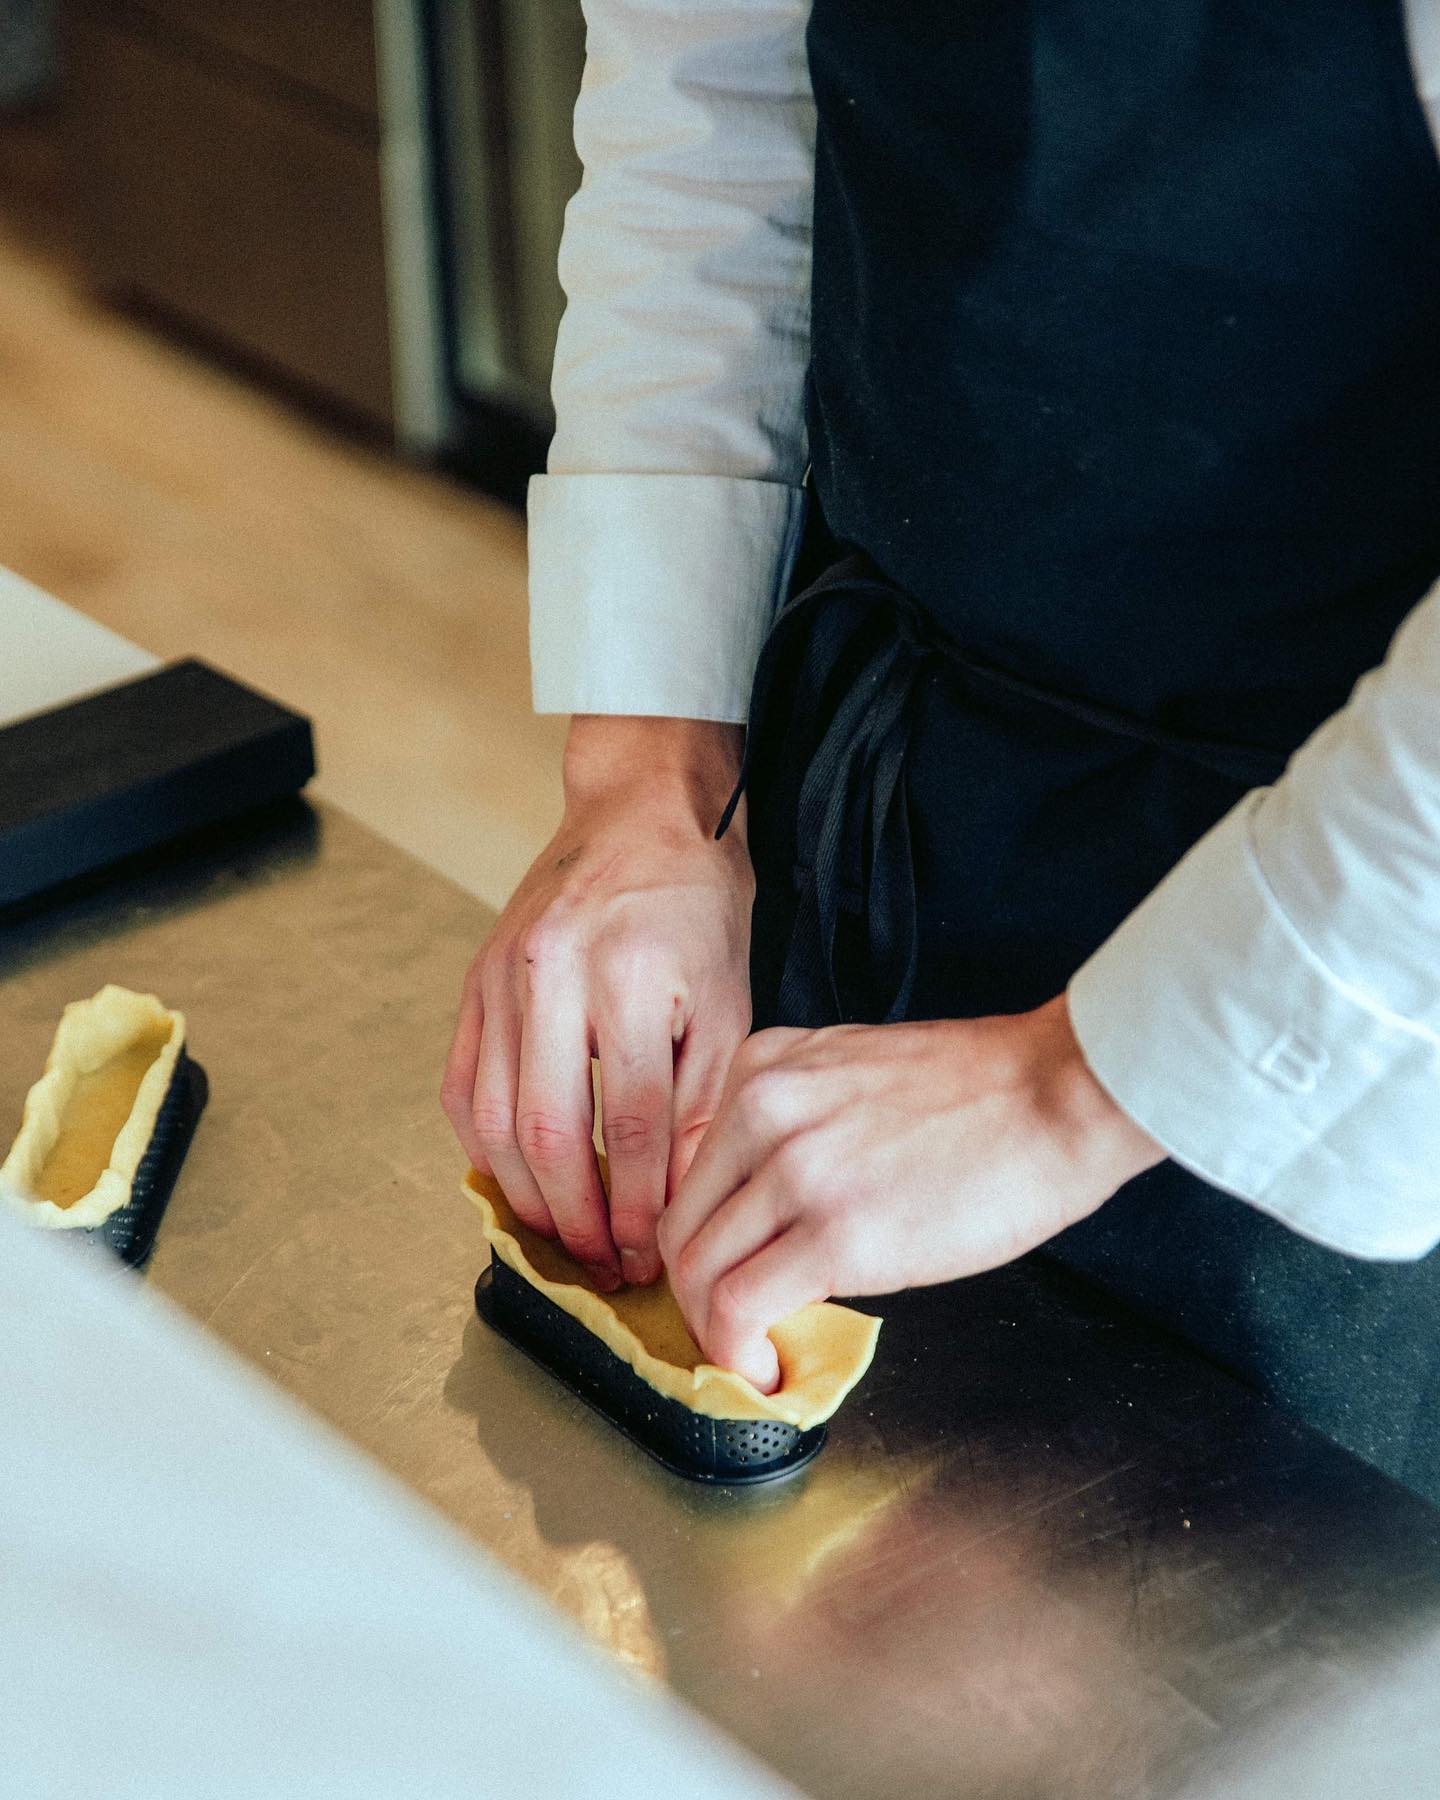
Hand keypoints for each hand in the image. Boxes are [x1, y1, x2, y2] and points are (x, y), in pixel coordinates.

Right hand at [442, 716, 753, 1289]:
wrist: (637, 813)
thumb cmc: (694, 898)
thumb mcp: (730, 996)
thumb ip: (703, 1097)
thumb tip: (687, 1195)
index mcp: (630, 976)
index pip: (632, 1124)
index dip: (640, 1204)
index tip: (652, 1250)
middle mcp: (552, 977)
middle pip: (549, 1132)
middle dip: (576, 1217)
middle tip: (603, 1261)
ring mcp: (499, 979)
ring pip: (489, 1119)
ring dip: (523, 1194)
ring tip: (561, 1236)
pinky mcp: (472, 982)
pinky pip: (457, 1084)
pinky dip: (480, 1145)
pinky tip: (513, 1177)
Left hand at [658, 995, 1164, 1389]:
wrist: (1060, 1094)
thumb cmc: (984, 1093)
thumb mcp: (853, 1076)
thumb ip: (794, 1129)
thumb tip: (770, 1215)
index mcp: (763, 1068)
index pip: (693, 1174)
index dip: (708, 1244)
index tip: (732, 1280)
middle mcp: (761, 1109)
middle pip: (682, 1228)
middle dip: (699, 1297)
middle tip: (739, 1332)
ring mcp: (794, 1169)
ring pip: (698, 1274)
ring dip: (719, 1333)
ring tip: (760, 1355)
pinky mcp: (835, 1232)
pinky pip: (740, 1308)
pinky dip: (739, 1355)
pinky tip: (772, 1370)